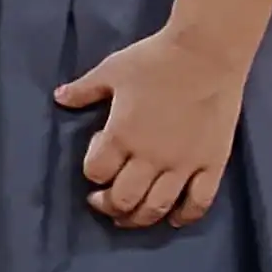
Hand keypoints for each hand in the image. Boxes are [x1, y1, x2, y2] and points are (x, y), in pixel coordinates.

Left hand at [55, 26, 246, 228]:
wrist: (208, 53)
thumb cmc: (156, 59)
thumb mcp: (112, 70)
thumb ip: (84, 89)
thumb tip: (59, 97)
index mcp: (121, 136)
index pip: (96, 172)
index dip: (92, 170)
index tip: (98, 158)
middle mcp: (150, 157)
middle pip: (123, 199)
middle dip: (109, 205)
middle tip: (105, 201)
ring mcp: (183, 165)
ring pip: (156, 207)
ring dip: (139, 219)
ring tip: (130, 217)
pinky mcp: (212, 164)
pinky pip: (198, 202)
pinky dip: (185, 216)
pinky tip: (174, 219)